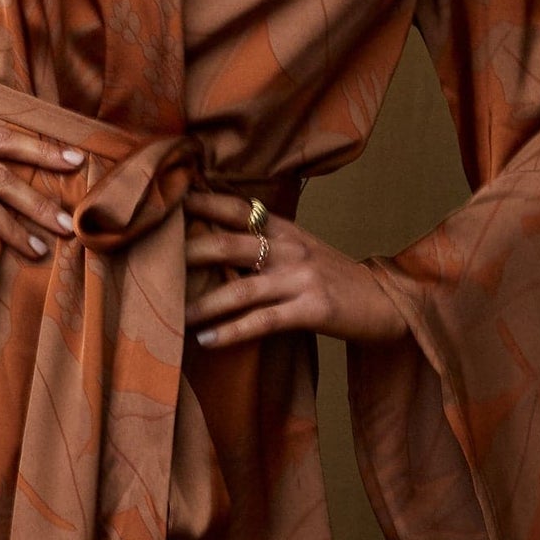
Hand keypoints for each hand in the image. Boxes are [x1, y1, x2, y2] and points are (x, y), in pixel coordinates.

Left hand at [182, 189, 406, 348]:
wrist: (389, 302)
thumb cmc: (337, 278)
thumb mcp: (303, 249)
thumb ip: (266, 242)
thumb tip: (217, 244)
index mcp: (286, 229)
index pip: (238, 208)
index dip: (202, 202)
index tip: (167, 200)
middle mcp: (290, 248)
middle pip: (228, 244)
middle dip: (188, 253)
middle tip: (151, 261)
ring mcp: (301, 278)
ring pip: (240, 289)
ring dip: (202, 304)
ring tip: (172, 315)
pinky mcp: (312, 310)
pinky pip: (262, 322)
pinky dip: (230, 332)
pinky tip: (206, 340)